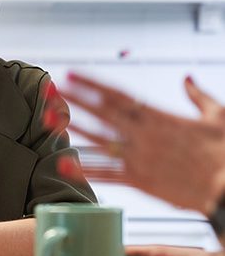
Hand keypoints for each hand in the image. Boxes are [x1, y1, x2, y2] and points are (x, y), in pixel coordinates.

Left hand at [44, 73, 224, 213]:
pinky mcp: (141, 181)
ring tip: (48, 118)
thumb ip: (197, 96)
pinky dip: (86, 168)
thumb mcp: (218, 116)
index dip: (91, 84)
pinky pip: (108, 174)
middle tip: (50, 88)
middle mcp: (144, 134)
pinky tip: (64, 163)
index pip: (117, 95)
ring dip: (72, 128)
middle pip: (101, 113)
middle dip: (74, 99)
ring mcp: (140, 157)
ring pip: (98, 140)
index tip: (72, 74)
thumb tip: (187, 78)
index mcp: (159, 116)